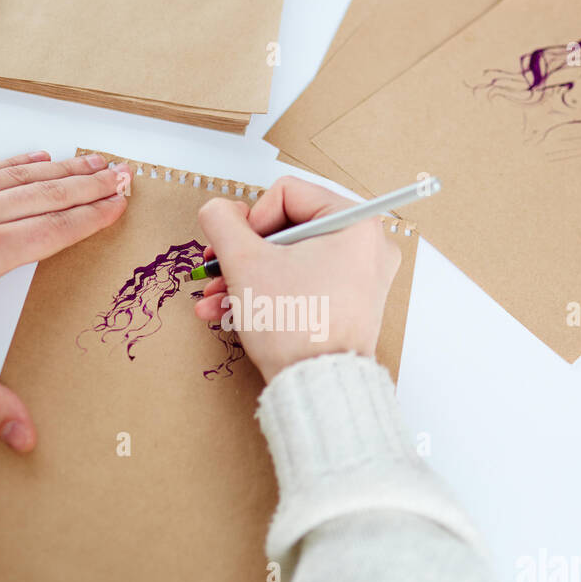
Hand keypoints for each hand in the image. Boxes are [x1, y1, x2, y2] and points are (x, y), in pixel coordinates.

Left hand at [0, 151, 129, 451]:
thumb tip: (24, 437)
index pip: (53, 230)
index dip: (92, 215)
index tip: (122, 201)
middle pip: (46, 195)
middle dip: (90, 185)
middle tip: (126, 174)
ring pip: (20, 177)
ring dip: (62, 168)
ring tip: (94, 159)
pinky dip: (14, 161)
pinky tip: (32, 155)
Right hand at [192, 176, 400, 381]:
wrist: (317, 387)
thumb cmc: (295, 327)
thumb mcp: (245, 262)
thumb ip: (223, 223)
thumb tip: (219, 210)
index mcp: (355, 223)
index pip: (287, 194)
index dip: (250, 219)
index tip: (236, 249)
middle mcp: (367, 247)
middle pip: (287, 230)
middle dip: (243, 254)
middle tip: (215, 269)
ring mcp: (361, 278)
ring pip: (290, 261)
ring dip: (246, 277)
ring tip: (214, 298)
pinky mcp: (349, 304)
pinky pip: (302, 284)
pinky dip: (268, 293)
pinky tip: (228, 310)